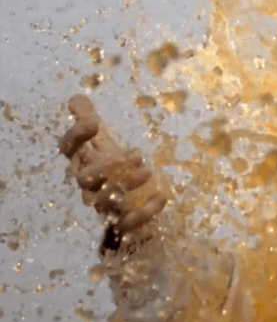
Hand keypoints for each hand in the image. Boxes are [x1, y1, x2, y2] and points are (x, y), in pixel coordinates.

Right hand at [59, 95, 167, 238]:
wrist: (135, 210)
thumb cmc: (117, 172)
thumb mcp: (106, 145)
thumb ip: (90, 122)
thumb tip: (76, 97)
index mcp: (85, 163)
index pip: (69, 149)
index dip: (76, 136)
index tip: (94, 122)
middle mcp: (91, 186)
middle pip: (86, 178)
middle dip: (108, 166)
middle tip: (136, 154)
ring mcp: (106, 206)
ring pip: (106, 200)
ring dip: (128, 185)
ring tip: (149, 172)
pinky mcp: (123, 223)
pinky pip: (127, 223)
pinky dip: (144, 212)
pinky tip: (161, 196)